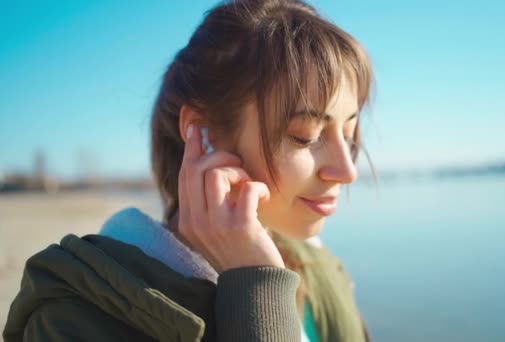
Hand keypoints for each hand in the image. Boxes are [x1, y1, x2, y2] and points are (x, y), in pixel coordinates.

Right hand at [176, 124, 284, 271]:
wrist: (255, 284)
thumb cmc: (241, 249)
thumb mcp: (217, 226)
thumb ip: (210, 201)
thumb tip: (212, 163)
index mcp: (187, 220)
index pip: (184, 175)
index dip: (191, 148)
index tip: (196, 128)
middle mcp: (195, 222)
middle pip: (197, 168)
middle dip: (220, 155)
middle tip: (239, 164)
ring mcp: (216, 224)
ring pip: (217, 173)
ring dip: (238, 171)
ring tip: (249, 185)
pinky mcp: (240, 226)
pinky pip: (247, 187)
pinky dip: (258, 187)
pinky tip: (262, 199)